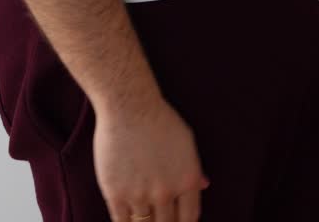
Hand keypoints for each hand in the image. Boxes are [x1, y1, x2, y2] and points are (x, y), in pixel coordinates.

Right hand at [93, 96, 209, 221]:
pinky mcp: (115, 194)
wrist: (130, 108)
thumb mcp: (187, 143)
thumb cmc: (161, 121)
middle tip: (160, 220)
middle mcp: (166, 192)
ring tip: (144, 217)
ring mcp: (140, 194)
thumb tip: (203, 186)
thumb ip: (194, 169)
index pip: (189, 219)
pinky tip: (128, 219)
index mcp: (187, 181)